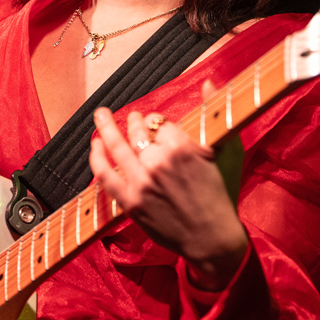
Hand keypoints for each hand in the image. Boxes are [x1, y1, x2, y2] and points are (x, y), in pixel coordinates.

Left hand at [89, 81, 248, 290]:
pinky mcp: (131, 202)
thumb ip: (213, 111)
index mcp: (182, 148)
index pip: (160, 123)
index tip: (157, 125)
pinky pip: (106, 175)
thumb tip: (208, 81)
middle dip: (134, 121)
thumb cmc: (221, 193)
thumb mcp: (225, 149)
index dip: (157, 123)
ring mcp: (143, 183)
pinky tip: (94, 145)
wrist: (212, 238)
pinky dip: (97, 158)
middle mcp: (159, 162)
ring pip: (118, 147)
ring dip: (107, 128)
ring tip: (101, 116)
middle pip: (137, 132)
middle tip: (133, 118)